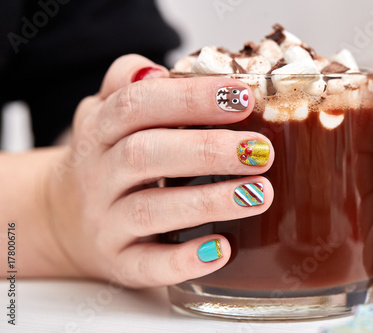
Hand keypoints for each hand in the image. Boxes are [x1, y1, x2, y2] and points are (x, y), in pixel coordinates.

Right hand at [44, 55, 273, 287]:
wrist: (63, 218)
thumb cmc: (105, 160)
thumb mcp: (104, 114)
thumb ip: (127, 86)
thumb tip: (161, 70)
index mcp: (99, 130)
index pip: (137, 104)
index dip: (189, 98)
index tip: (243, 97)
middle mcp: (98, 175)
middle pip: (145, 154)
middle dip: (207, 150)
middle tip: (261, 151)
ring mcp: (106, 222)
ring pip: (150, 210)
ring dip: (209, 201)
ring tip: (260, 194)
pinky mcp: (118, 261)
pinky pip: (147, 265)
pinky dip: (184, 260)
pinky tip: (223, 249)